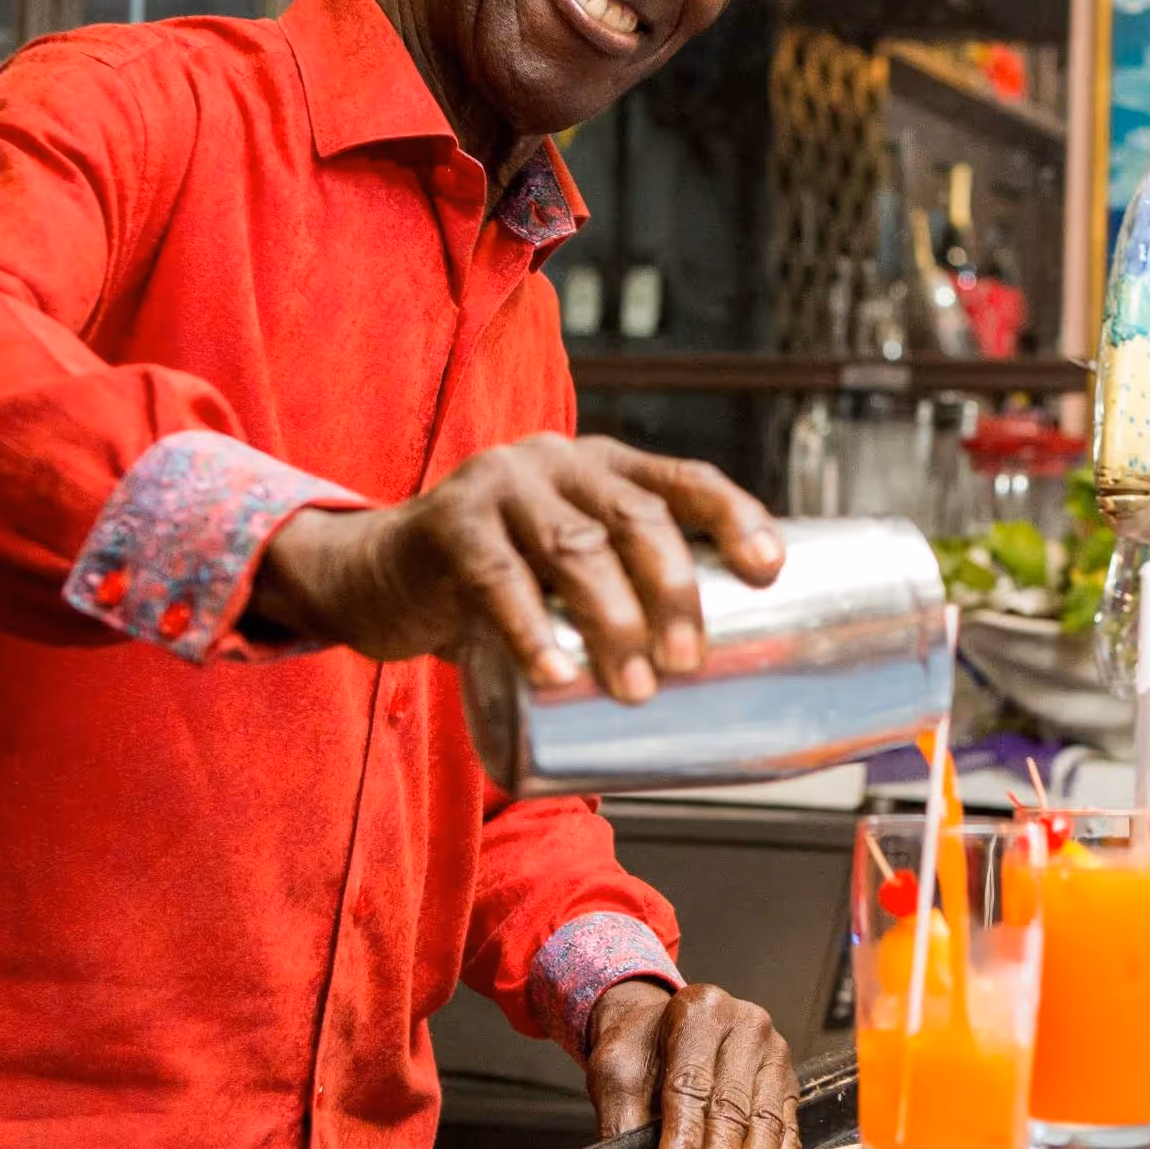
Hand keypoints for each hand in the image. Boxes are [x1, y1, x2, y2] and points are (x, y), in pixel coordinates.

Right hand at [251, 435, 782, 701]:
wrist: (379, 576)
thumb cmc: (499, 585)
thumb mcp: (567, 570)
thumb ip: (621, 592)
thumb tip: (721, 681)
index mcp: (605, 468)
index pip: (684, 480)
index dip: (734, 517)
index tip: (770, 569)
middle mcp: (560, 461)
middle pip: (637, 517)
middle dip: (673, 590)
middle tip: (687, 661)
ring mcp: (502, 485)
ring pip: (575, 547)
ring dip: (613, 620)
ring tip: (637, 686)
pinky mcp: (448, 523)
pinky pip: (497, 577)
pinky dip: (531, 629)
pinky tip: (555, 672)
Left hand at [585, 980, 799, 1148]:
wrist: (664, 1029)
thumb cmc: (643, 1049)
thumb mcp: (616, 1070)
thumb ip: (625, 1117)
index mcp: (698, 1011)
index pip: (691, 1083)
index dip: (684, 1137)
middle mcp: (744, 1024)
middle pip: (732, 1105)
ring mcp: (773, 1051)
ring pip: (766, 1120)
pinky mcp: (788, 1080)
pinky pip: (787, 1128)